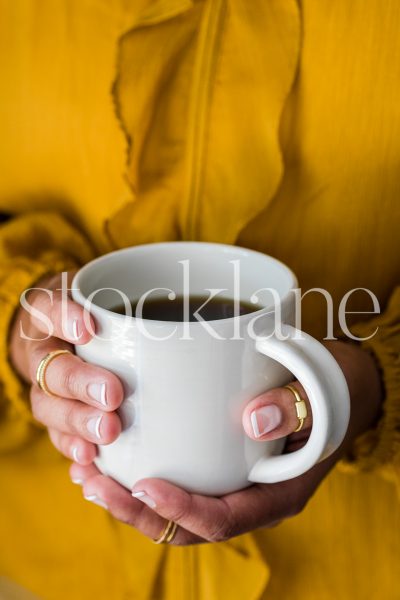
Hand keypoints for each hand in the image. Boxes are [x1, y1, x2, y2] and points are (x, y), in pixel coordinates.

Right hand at [10, 272, 124, 464]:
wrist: (70, 331)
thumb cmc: (102, 312)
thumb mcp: (114, 295)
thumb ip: (142, 301)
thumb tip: (209, 320)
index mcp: (53, 315)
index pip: (51, 310)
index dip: (65, 319)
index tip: (87, 329)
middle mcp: (46, 352)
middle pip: (52, 369)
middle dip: (80, 384)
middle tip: (112, 395)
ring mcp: (48, 388)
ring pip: (49, 407)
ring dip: (77, 422)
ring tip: (107, 433)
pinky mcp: (59, 417)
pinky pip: (58, 437)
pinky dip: (72, 449)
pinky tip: (89, 461)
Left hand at [69, 340, 382, 544]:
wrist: (335, 388)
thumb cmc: (328, 389)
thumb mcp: (320, 392)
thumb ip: (294, 407)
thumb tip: (252, 420)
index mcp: (278, 492)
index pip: (226, 519)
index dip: (183, 510)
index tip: (144, 487)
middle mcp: (251, 497)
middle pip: (188, 526)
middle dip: (137, 511)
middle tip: (93, 482)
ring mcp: (233, 484)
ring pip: (176, 511)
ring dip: (129, 498)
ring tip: (86, 474)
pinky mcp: (218, 466)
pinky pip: (178, 483)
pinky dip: (140, 477)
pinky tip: (109, 457)